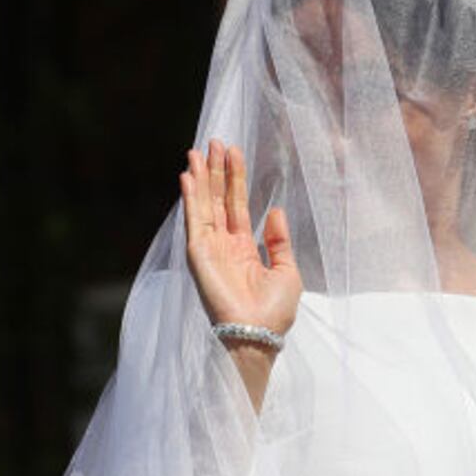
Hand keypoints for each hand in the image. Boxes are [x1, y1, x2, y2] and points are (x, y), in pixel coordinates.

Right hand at [180, 138, 301, 336]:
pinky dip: (190, 199)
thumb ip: (279, 240)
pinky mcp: (198, 255)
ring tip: (197, 151)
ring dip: (200, 178)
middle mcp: (224, 246)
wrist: (259, 334)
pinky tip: (187, 177)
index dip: (235, 179)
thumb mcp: (288, 271)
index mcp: (244, 248)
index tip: (233, 152)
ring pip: (203, 205)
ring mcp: (210, 249)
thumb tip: (275, 210)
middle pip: (218, 200)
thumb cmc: (275, 312)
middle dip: (216, 171)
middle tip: (214, 142)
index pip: (237, 206)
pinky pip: (193, 221)